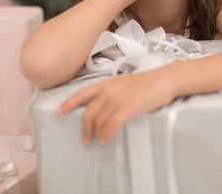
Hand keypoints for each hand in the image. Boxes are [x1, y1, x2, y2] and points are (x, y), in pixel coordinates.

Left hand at [55, 70, 173, 144]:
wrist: (163, 80)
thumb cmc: (146, 83)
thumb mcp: (123, 83)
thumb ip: (110, 92)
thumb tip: (101, 106)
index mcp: (106, 83)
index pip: (81, 93)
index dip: (68, 103)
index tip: (58, 112)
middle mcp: (108, 90)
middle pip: (88, 112)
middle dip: (84, 128)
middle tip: (85, 138)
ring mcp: (116, 100)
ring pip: (98, 121)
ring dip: (96, 134)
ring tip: (98, 140)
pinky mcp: (126, 109)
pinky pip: (110, 126)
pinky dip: (106, 135)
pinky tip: (105, 140)